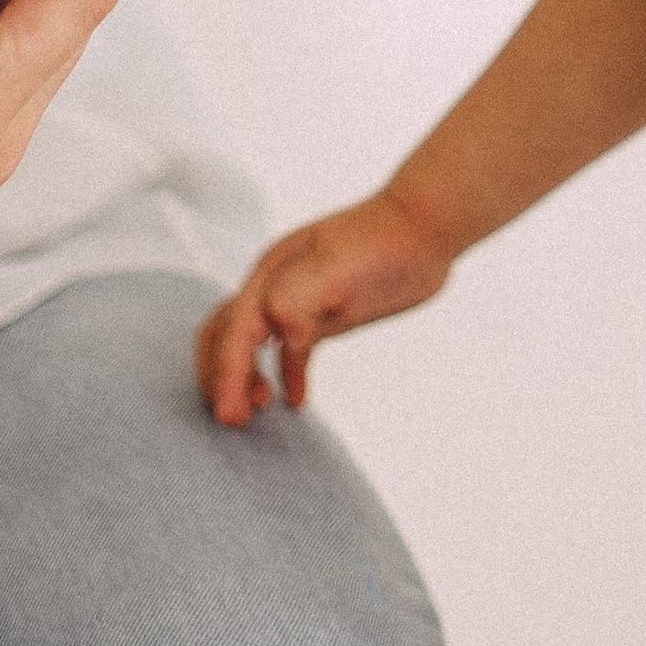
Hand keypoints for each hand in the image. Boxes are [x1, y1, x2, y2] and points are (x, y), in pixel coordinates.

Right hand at [197, 191, 455, 425]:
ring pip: (253, 342)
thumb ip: (295, 300)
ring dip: (244, 377)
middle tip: (232, 420)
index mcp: (271, 275)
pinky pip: (291, 348)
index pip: (232, 332)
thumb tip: (278, 339)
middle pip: (225, 334)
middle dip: (219, 377)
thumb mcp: (335, 269)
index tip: (231, 414)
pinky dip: (285, 374)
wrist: (425, 225)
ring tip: (254, 413)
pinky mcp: (325, 311)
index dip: (226, 375)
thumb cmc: (381, 245)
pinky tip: (296, 400)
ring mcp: (300, 297)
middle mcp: (276, 284)